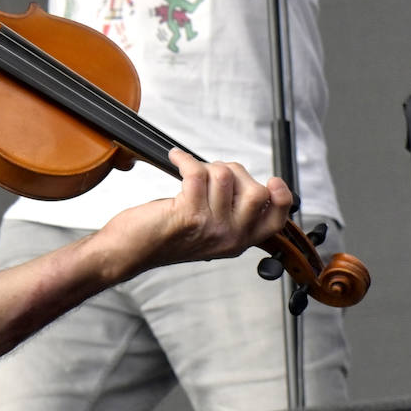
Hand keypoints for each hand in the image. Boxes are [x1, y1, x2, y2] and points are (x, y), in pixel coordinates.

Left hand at [97, 149, 292, 282]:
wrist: (130, 251)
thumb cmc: (163, 235)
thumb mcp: (207, 231)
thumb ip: (229, 214)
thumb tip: (241, 179)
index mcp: (239, 241)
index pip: (275, 220)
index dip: (281, 197)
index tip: (272, 180)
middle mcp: (230, 237)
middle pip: (257, 192)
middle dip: (234, 171)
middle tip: (212, 172)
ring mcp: (211, 227)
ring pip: (225, 177)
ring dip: (206, 165)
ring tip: (190, 170)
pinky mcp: (189, 215)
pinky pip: (197, 172)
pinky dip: (184, 159)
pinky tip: (175, 159)